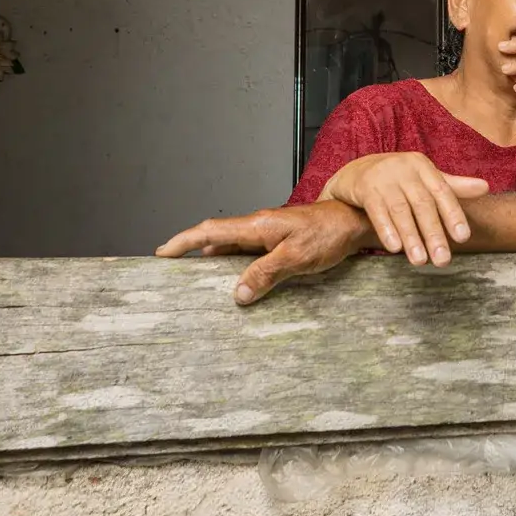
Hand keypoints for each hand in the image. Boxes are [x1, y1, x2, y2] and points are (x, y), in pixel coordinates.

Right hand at [156, 202, 374, 303]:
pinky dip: (233, 262)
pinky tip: (232, 277)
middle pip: (215, 235)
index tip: (162, 252)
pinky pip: (247, 251)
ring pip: (230, 244)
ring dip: (210, 256)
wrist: (352, 222)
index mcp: (257, 225)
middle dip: (189, 248)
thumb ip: (266, 273)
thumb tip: (238, 293)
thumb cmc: (328, 235)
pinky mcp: (278, 240)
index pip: (211, 230)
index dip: (184, 241)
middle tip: (168, 264)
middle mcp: (258, 226)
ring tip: (193, 275)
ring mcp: (267, 232)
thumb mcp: (296, 257)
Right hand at [321, 152, 487, 266]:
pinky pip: (377, 211)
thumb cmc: (398, 179)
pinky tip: (394, 248)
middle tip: (443, 260)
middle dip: (434, 234)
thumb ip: (453, 186)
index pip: (442, 192)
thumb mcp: (424, 179)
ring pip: (401, 211)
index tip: (463, 238)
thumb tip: (486, 187)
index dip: (453, 215)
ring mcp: (383, 178)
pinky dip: (386, 230)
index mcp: (423, 167)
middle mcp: (405, 169)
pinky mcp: (364, 188)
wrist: (356, 171)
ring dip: (411, 237)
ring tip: (420, 261)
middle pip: (423, 205)